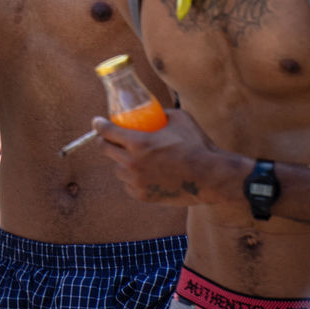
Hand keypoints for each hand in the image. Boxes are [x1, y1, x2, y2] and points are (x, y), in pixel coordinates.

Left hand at [94, 109, 234, 206]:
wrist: (212, 177)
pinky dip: (132, 179)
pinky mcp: (144, 195)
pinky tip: (142, 174)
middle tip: (110, 138)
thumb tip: (155, 112)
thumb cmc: (198, 146)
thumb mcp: (180, 119)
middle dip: (104, 141)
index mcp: (138, 142)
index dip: (98, 124)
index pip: (107, 131)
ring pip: (117, 169)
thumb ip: (162, 114)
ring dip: (121, 162)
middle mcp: (132, 162)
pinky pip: (129, 185)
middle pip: (105, 150)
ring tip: (131, 158)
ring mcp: (137, 181)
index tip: (97, 122)